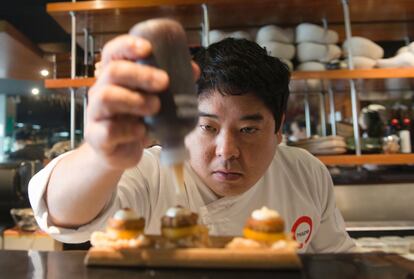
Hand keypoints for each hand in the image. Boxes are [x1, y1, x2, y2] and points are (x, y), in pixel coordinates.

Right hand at [86, 35, 199, 169]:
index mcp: (114, 77)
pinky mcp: (98, 137)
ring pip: (106, 98)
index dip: (127, 46)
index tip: (148, 48)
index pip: (113, 52)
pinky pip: (108, 130)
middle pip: (113, 71)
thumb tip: (194, 70)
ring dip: (134, 100)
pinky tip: (141, 131)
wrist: (119, 152)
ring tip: (155, 107)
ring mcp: (96, 114)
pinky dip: (129, 130)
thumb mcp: (151, 100)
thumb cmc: (135, 120)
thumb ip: (170, 85)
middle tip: (164, 82)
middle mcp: (100, 91)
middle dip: (140, 74)